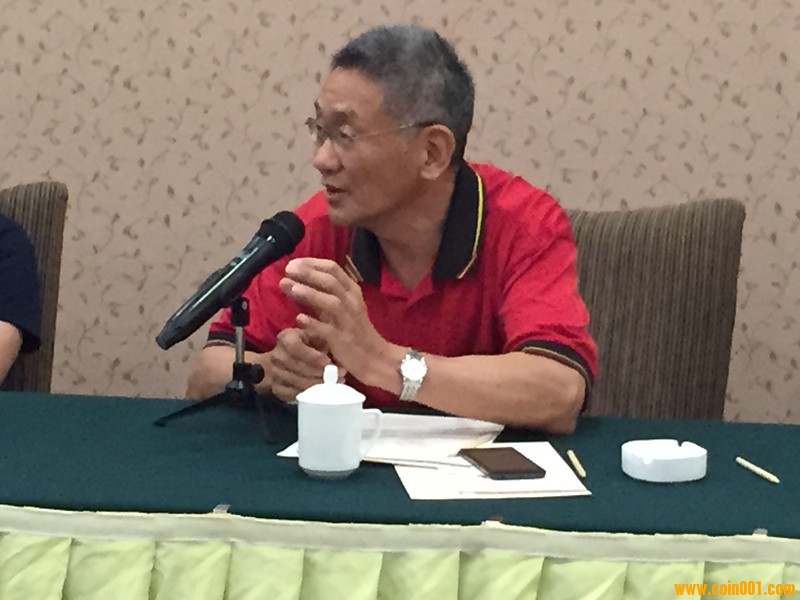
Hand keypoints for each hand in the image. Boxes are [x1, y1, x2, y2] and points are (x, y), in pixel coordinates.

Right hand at [264, 327, 341, 402]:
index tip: (328, 362)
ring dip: (318, 385)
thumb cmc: (304, 344)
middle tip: (339, 375)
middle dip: (321, 373)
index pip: (296, 348)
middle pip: (298, 368)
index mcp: (286, 338)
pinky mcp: (277, 389)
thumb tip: (336, 343)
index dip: (312, 356)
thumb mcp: (312, 335)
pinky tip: (322, 392)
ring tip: (335, 384)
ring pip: (298, 382)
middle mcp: (277, 356)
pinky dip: (309, 394)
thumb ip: (323, 337)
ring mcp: (274, 374)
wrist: (279, 360)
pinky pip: (294, 394)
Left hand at [280, 258, 387, 383]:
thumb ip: (317, 294)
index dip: (311, 263)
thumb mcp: (341, 307)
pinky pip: (328, 330)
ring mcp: (348, 321)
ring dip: (310, 294)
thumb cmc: (353, 330)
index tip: (293, 263)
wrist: (374, 357)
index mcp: (352, 291)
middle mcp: (352, 302)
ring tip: (291, 288)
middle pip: (331, 281)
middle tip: (288, 270)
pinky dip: (314, 323)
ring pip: (331, 303)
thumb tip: (291, 281)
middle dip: (308, 273)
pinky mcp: (343, 340)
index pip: (333, 269)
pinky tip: (300, 319)